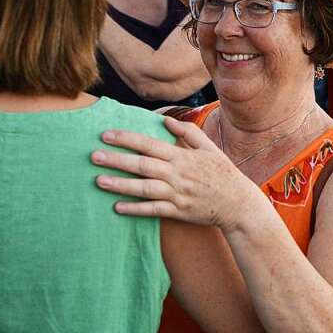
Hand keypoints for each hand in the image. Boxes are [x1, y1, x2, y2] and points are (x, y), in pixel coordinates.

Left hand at [92, 116, 262, 232]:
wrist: (239, 205)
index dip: (127, 138)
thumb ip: (188, 133)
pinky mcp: (178, 212)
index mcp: (182, 156)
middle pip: (142, 165)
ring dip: (121, 184)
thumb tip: (166, 121)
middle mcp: (178, 174)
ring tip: (99, 180)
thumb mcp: (209, 148)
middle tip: (93, 156)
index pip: (149, 144)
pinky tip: (117, 207)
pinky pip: (153, 211)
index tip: (106, 134)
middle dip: (117, 160)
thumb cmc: (223, 174)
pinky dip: (135, 209)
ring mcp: (177, 194)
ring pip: (145, 189)